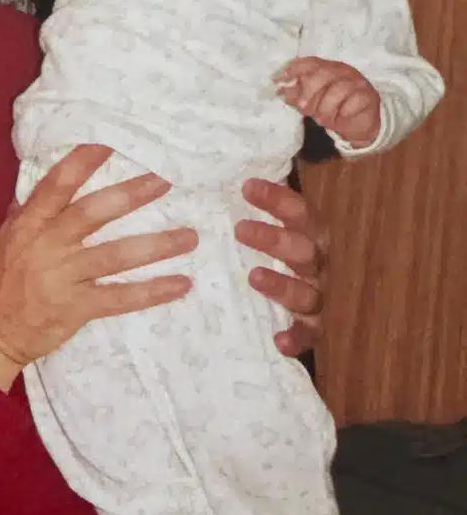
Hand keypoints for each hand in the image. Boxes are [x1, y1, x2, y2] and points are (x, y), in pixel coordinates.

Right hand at [0, 145, 195, 391]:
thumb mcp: (3, 240)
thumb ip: (27, 214)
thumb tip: (46, 187)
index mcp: (29, 224)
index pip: (57, 185)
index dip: (83, 163)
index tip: (110, 144)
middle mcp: (48, 245)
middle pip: (93, 213)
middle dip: (130, 195)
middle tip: (164, 181)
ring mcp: (63, 277)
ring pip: (116, 256)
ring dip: (156, 245)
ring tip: (189, 237)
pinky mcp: (76, 308)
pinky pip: (120, 298)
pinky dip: (152, 291)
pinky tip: (181, 284)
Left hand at [237, 178, 326, 357]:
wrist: (289, 295)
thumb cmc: (266, 248)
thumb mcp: (256, 222)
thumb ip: (239, 204)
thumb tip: (197, 174)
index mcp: (307, 233)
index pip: (300, 211)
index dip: (277, 199)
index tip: (246, 187)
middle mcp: (316, 264)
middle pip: (304, 250)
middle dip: (275, 239)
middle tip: (240, 229)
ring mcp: (316, 296)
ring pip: (308, 293)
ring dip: (283, 285)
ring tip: (254, 277)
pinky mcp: (312, 328)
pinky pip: (310, 335)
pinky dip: (297, 338)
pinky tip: (278, 339)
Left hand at [275, 57, 380, 148]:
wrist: (359, 123)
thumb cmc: (333, 108)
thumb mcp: (312, 102)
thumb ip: (297, 96)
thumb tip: (279, 92)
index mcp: (327, 68)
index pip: (311, 62)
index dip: (295, 68)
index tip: (280, 79)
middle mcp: (343, 71)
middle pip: (324, 73)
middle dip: (310, 91)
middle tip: (303, 108)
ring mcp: (358, 82)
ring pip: (339, 89)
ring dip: (326, 107)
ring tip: (322, 120)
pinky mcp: (369, 96)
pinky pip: (354, 102)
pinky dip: (343, 112)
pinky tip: (339, 119)